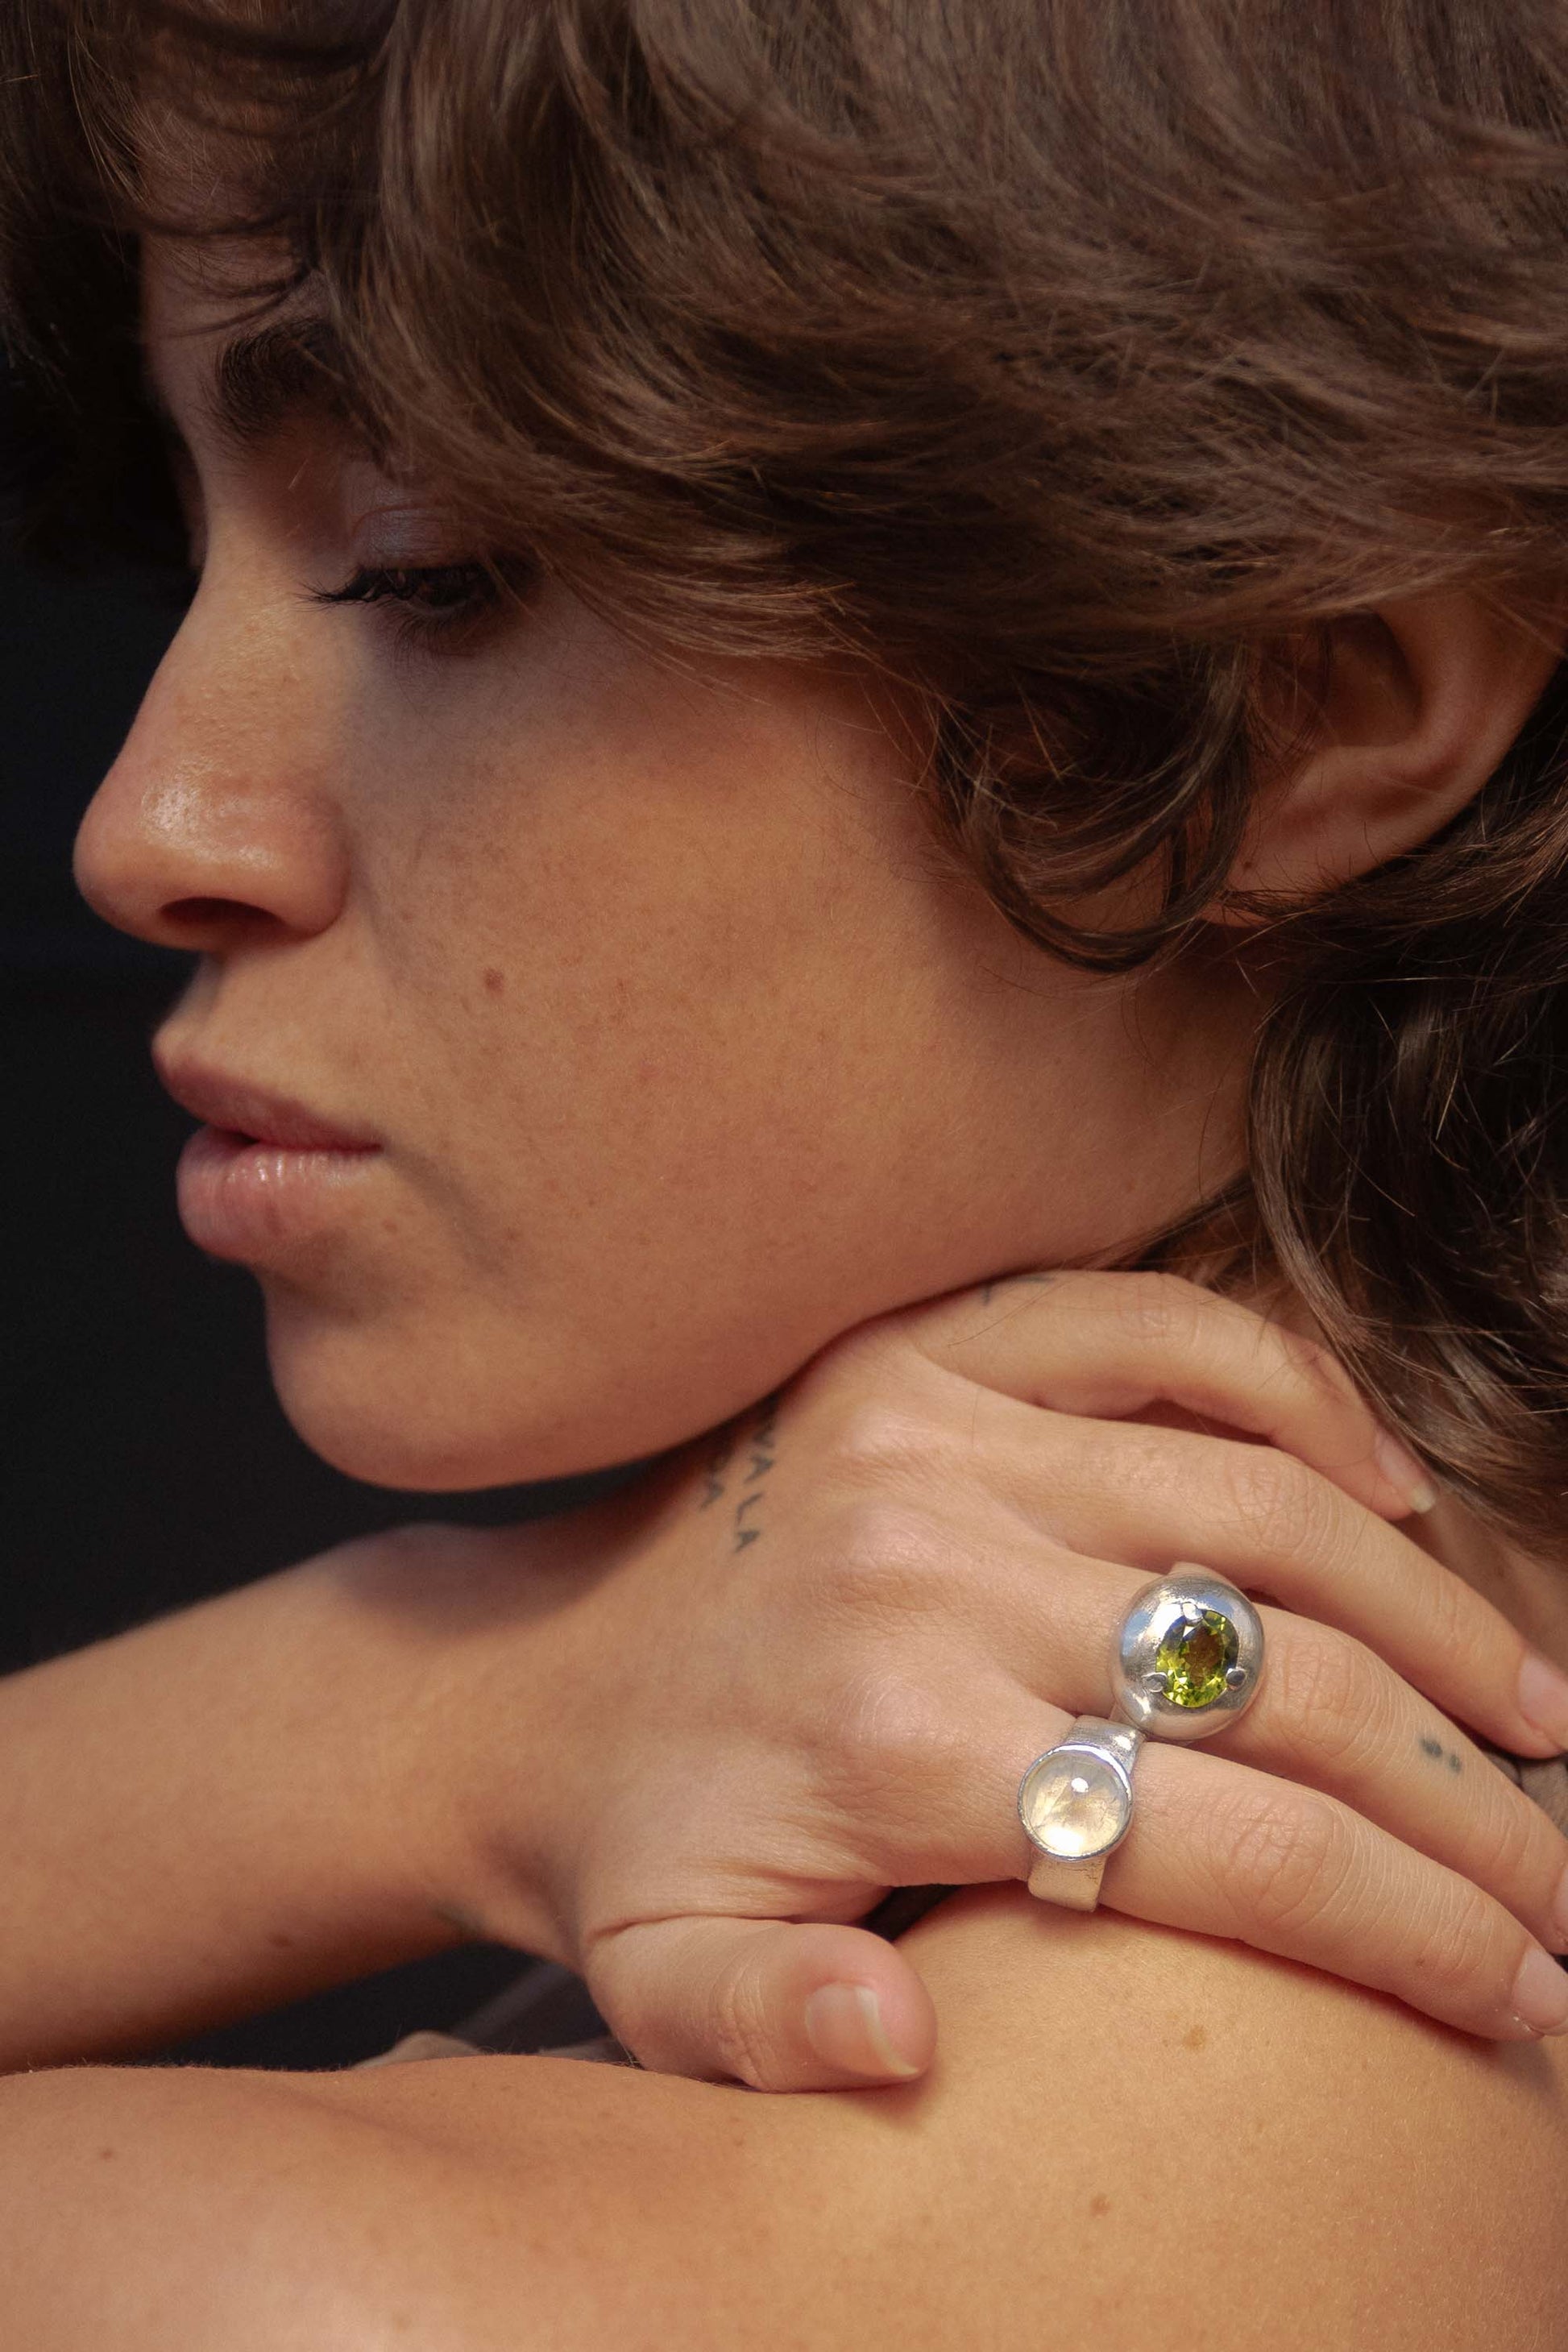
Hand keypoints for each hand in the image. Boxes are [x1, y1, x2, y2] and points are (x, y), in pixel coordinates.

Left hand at [391, 1273, 1567, 2087]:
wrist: (525, 1670)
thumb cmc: (637, 1845)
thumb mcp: (664, 1986)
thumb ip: (773, 2030)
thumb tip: (905, 2040)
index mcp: (898, 1745)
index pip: (1234, 1848)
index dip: (1413, 1924)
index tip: (1523, 1982)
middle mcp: (937, 1569)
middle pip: (1285, 1681)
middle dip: (1464, 1797)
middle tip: (1557, 1873)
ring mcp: (940, 1432)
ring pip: (1264, 1505)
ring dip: (1433, 1610)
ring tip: (1530, 1709)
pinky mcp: (933, 1347)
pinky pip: (1159, 1330)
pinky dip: (1300, 1393)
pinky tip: (1390, 1487)